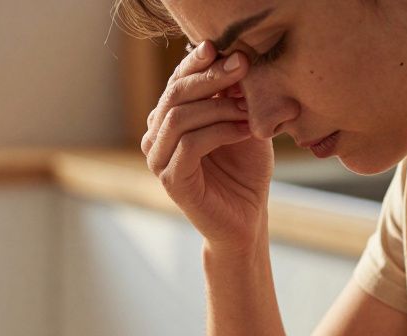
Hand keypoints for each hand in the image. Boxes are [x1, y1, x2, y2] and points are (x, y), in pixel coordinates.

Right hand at [141, 41, 273, 251]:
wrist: (246, 217)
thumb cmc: (245, 170)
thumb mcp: (243, 122)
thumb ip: (233, 95)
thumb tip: (233, 57)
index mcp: (168, 120)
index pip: (176, 82)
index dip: (196, 62)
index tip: (224, 47)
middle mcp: (156, 138)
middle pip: (174, 95)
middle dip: (209, 77)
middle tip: (242, 66)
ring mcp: (159, 160)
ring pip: (179, 117)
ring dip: (219, 107)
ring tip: (250, 110)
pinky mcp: (171, 180)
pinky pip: (190, 145)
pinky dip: (220, 132)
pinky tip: (245, 131)